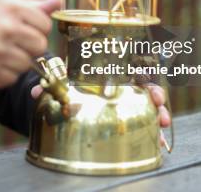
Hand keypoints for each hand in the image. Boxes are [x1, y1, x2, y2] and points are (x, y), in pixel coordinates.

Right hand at [0, 0, 61, 87]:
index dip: (38, 27)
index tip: (26, 26)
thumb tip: (59, 1)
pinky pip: (12, 78)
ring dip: (18, 60)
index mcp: (11, 8)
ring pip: (27, 64)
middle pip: (40, 46)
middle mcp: (5, 30)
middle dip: (31, 45)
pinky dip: (6, 72)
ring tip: (2, 50)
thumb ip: (32, 3)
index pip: (45, 24)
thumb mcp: (1, 1)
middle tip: (16, 41)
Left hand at [31, 82, 171, 144]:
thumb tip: (37, 91)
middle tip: (158, 101)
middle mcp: (120, 81)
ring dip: (158, 110)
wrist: (63, 92)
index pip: (124, 66)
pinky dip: (153, 125)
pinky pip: (143, 116)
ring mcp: (126, 97)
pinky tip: (159, 134)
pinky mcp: (127, 112)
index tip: (141, 78)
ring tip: (163, 121)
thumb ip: (49, 86)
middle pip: (142, 82)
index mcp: (105, 69)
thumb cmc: (66, 82)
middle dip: (153, 91)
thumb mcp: (58, 82)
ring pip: (147, 100)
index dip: (135, 71)